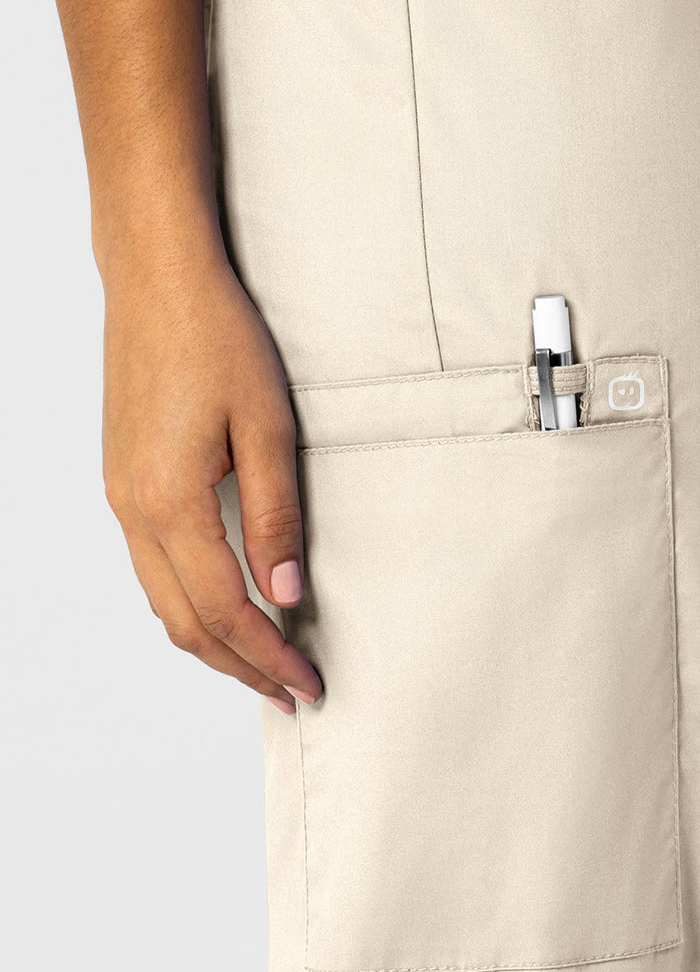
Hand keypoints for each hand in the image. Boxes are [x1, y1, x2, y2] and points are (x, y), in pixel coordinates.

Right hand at [102, 250, 322, 710]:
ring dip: (211, 640)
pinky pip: (149, 566)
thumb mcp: (268, 425)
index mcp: (171, 501)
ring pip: (160, 600)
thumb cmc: (217, 338)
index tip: (308, 684)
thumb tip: (286, 595)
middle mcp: (133, 509)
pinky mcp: (121, 477)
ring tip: (261, 663)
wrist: (157, 279)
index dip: (269, 657)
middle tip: (291, 692)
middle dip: (240, 667)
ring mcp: (120, 495)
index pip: (225, 610)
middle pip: (184, 622)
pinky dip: (186, 601)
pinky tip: (219, 602)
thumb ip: (276, 515)